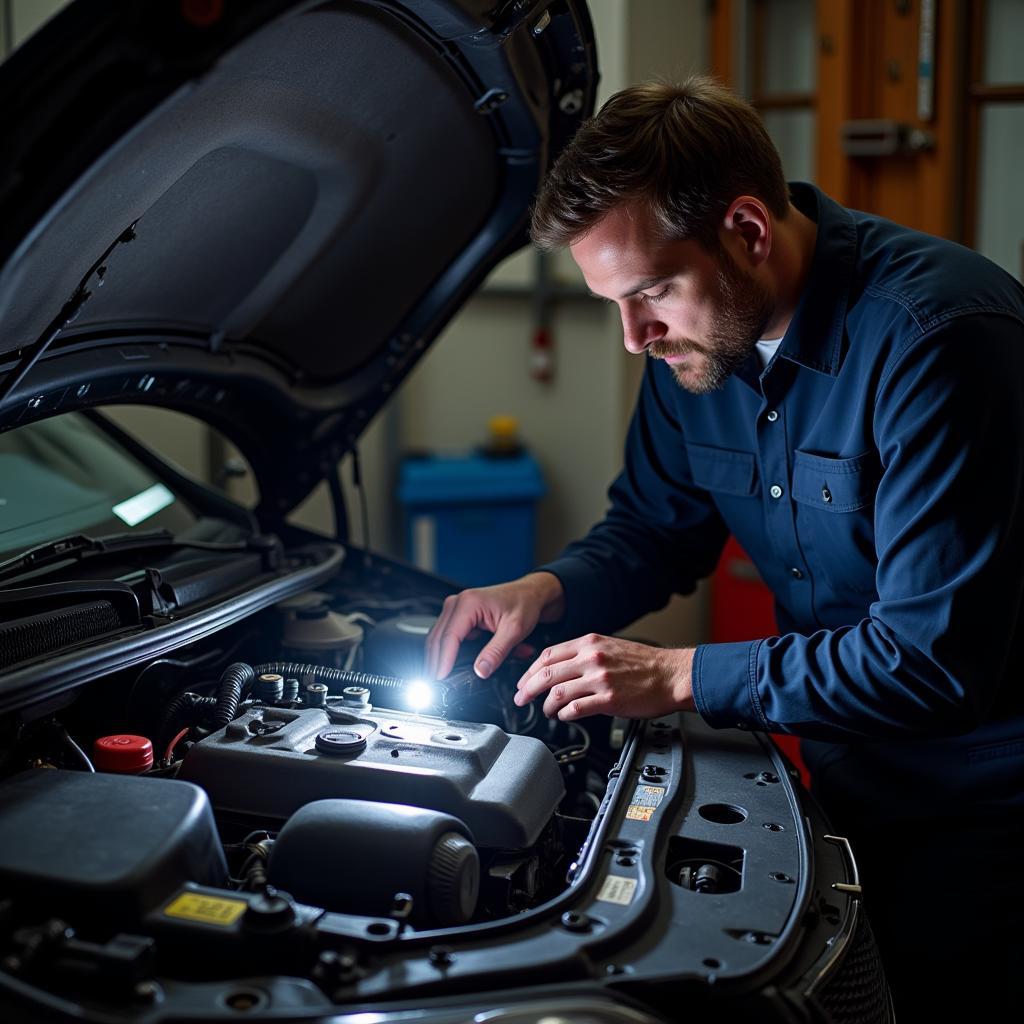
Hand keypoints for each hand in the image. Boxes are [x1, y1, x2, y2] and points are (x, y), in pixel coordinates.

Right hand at [425, 572, 565, 680]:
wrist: (529, 594)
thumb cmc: (524, 604)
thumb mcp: (514, 630)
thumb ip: (497, 652)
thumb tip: (480, 670)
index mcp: (469, 603)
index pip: (449, 637)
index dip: (443, 661)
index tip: (441, 679)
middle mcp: (458, 603)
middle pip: (437, 639)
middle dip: (436, 664)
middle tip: (437, 686)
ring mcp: (455, 609)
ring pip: (438, 639)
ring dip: (441, 659)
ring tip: (444, 679)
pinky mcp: (458, 616)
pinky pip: (446, 637)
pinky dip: (449, 652)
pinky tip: (453, 666)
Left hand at [514, 634, 695, 720]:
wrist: (672, 675)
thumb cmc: (645, 663)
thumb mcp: (610, 646)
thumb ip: (585, 654)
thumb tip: (560, 667)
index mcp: (590, 643)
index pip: (548, 655)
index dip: (530, 670)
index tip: (524, 681)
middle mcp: (592, 658)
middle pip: (547, 673)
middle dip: (528, 689)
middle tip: (521, 699)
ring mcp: (600, 679)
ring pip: (558, 692)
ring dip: (546, 705)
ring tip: (547, 710)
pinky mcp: (609, 699)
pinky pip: (575, 709)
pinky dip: (564, 714)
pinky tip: (564, 716)